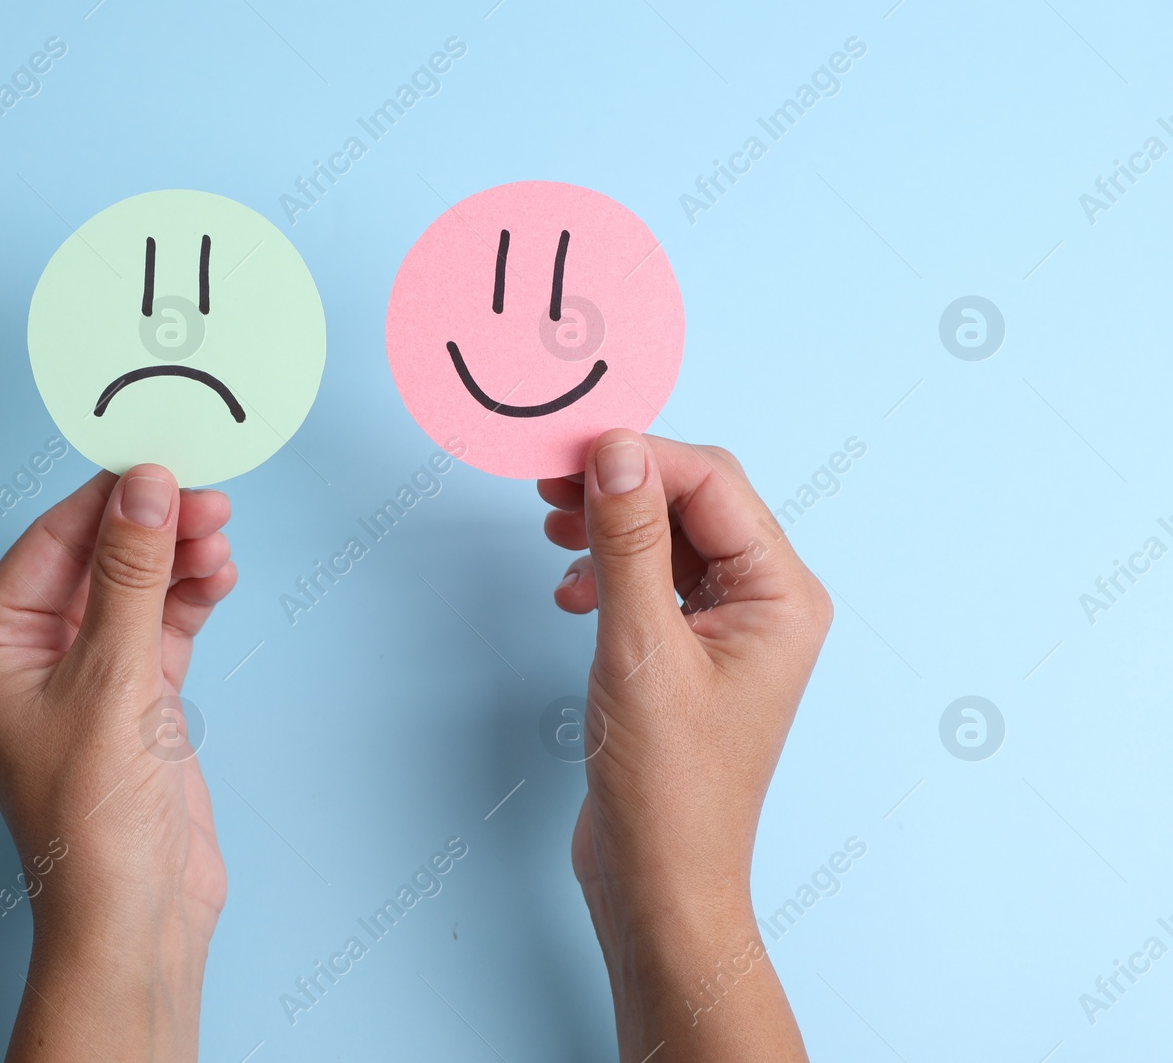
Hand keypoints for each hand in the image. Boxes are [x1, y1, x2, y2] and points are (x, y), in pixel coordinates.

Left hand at [0, 465, 235, 1062]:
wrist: (137, 911)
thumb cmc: (93, 816)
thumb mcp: (112, 676)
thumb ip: (132, 574)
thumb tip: (146, 487)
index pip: (48, 544)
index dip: (105, 499)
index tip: (160, 462)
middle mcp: (32, 657)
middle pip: (94, 560)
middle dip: (150, 527)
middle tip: (206, 498)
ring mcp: (87, 678)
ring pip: (133, 589)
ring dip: (176, 559)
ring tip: (219, 537)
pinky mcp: (136, 699)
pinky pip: (161, 624)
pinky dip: (189, 598)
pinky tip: (217, 576)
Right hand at [539, 430, 830, 1061]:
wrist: (660, 882)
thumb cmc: (667, 786)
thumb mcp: (639, 649)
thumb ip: (629, 541)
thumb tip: (615, 451)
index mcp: (781, 595)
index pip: (712, 483)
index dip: (640, 456)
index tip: (568, 449)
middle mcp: (767, 603)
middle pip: (694, 501)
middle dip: (623, 484)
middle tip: (550, 481)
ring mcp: (730, 629)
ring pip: (670, 537)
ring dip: (611, 525)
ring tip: (554, 527)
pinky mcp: (690, 653)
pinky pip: (654, 580)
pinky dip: (609, 570)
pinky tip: (572, 592)